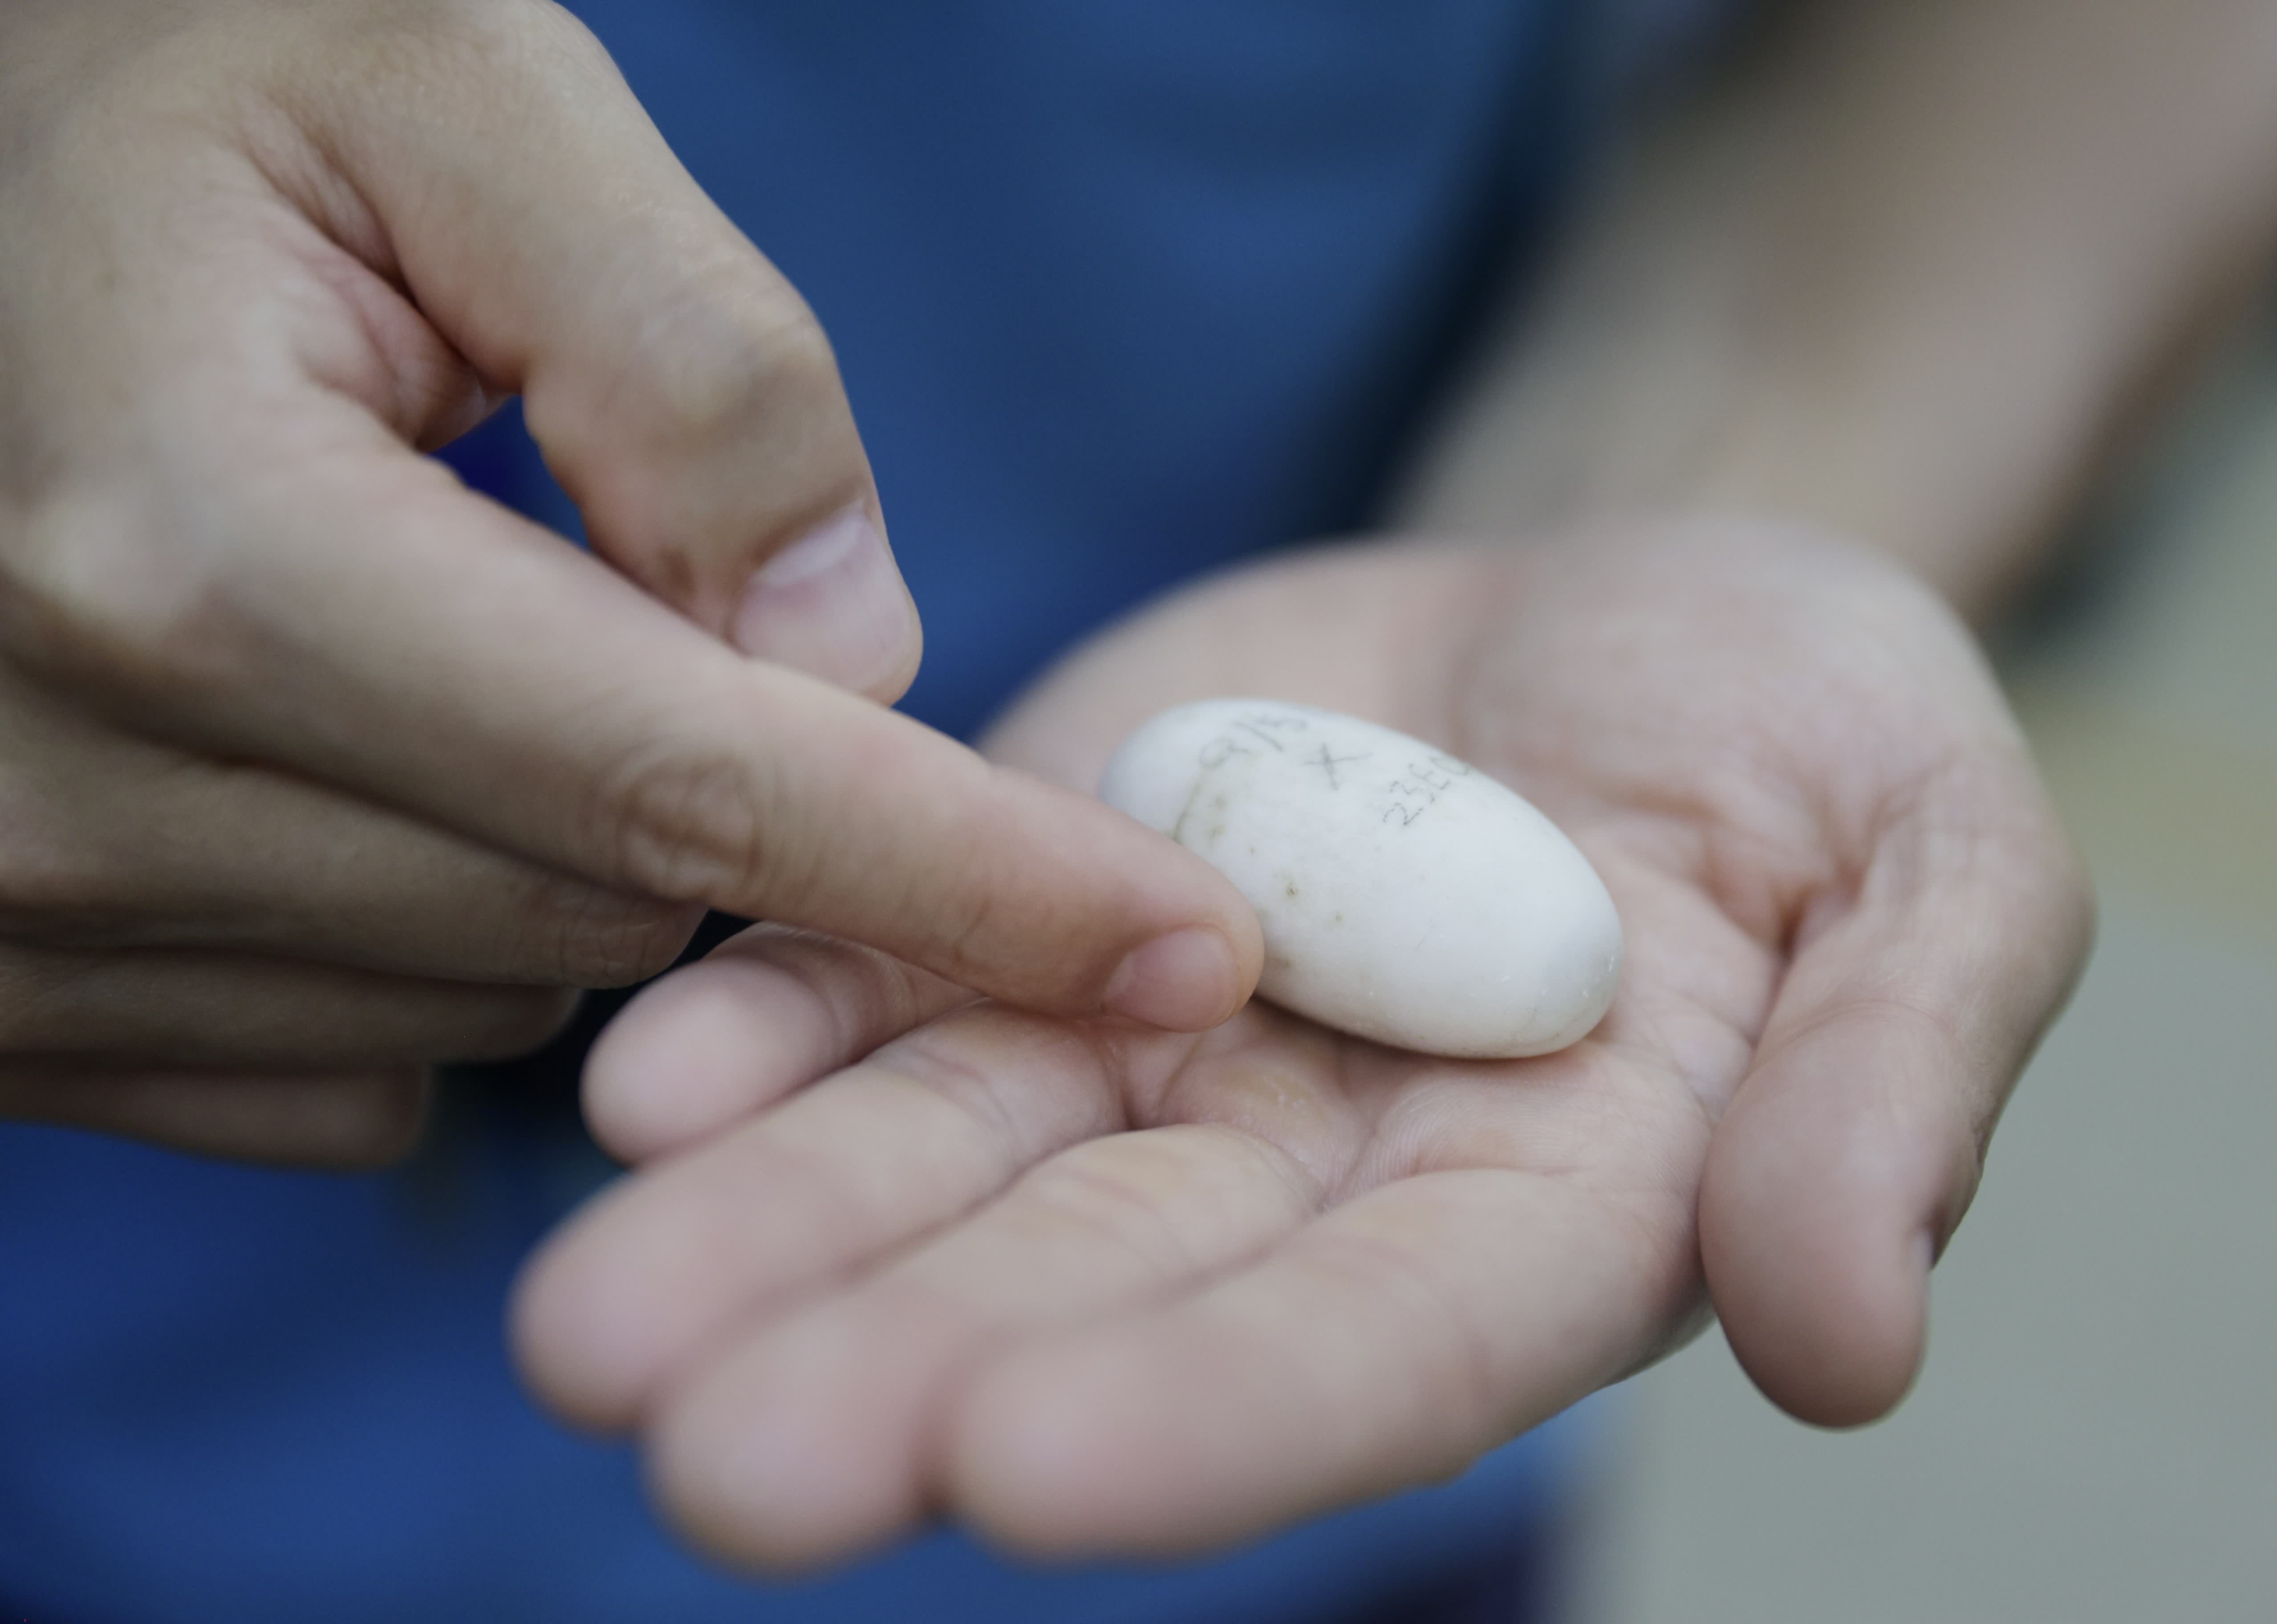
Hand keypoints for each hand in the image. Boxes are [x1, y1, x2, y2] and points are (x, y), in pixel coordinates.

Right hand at [0, 0, 1255, 1164]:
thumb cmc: (199, 94)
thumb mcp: (461, 97)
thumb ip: (693, 360)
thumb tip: (843, 659)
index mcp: (196, 547)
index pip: (688, 787)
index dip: (967, 877)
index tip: (1184, 949)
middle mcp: (79, 784)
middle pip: (611, 905)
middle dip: (727, 784)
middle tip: (631, 570)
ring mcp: (21, 921)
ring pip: (501, 997)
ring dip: (577, 848)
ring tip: (458, 629)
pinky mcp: (9, 1002)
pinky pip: (365, 1072)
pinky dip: (444, 940)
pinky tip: (368, 765)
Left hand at [512, 520, 2090, 1564]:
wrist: (1636, 590)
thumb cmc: (1823, 734)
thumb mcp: (1940, 867)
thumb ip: (1893, 1090)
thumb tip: (1851, 1340)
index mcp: (1552, 1201)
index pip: (1384, 1345)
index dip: (1218, 1412)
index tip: (1023, 1473)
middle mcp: (1322, 1166)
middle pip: (1109, 1291)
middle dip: (914, 1373)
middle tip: (711, 1460)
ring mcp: (1164, 1035)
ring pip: (951, 1162)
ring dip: (773, 1238)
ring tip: (587, 1326)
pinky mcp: (1050, 888)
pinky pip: (890, 977)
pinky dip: (768, 1031)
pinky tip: (640, 1087)